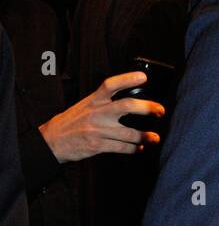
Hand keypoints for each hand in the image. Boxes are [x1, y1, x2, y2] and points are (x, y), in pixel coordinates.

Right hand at [39, 72, 163, 162]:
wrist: (51, 141)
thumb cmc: (73, 121)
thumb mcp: (86, 105)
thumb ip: (105, 102)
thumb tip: (133, 102)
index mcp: (94, 100)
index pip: (110, 85)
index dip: (127, 79)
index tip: (144, 77)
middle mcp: (97, 113)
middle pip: (126, 105)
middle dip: (147, 108)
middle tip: (161, 111)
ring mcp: (97, 130)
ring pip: (129, 132)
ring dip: (145, 136)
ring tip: (155, 138)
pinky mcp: (96, 145)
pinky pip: (122, 147)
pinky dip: (134, 149)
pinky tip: (139, 148)